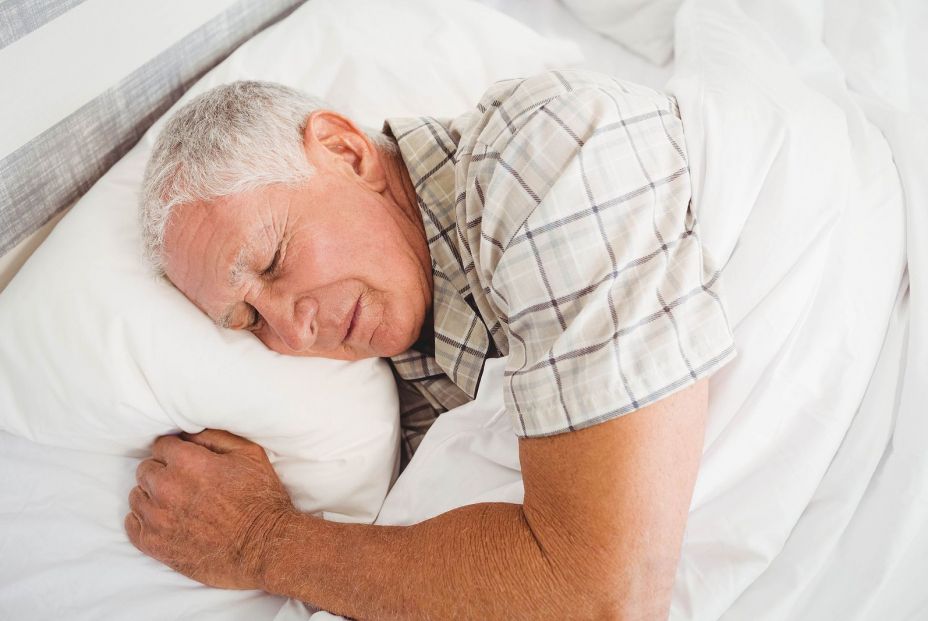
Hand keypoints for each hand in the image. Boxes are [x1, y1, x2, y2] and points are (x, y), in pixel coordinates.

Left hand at [125, 429, 296, 589]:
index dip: (176, 451)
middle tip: (185, 482)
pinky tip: (164, 520)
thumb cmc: (260, 499)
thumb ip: (214, 437)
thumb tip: (189, 433)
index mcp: (187, 462)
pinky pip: (131, 525)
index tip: (186, 460)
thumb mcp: (248, 453)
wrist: (264, 546)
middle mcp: (166, 488)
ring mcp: (157, 518)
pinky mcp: (154, 545)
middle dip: (163, 471)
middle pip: (146, 469)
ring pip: (137, 496)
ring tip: (177, 503)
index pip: (161, 445)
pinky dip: (143, 521)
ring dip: (153, 496)